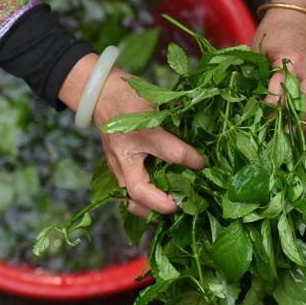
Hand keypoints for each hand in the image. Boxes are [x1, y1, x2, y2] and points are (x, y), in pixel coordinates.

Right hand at [60, 59, 203, 217]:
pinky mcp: (116, 169)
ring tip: (171, 210)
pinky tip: (159, 204)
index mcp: (140, 133)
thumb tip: (202, 139)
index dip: (193, 161)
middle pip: (140, 190)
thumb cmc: (130, 96)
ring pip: (130, 198)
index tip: (204, 164)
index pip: (172, 153)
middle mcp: (127, 153)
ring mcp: (118, 164)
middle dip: (162, 203)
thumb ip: (176, 121)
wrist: (101, 94)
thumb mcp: (157, 102)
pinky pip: (127, 194)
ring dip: (150, 210)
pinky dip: (143, 204)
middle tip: (182, 205)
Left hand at [255, 0, 305, 133]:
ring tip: (292, 144)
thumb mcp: (258, 47)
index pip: (280, 92)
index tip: (258, 123)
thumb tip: (241, 101)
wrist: (301, 16)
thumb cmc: (274, 32)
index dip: (269, 111)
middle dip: (288, 126)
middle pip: (301, 107)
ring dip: (304, 130)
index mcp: (290, 60)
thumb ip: (252, 73)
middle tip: (274, 140)